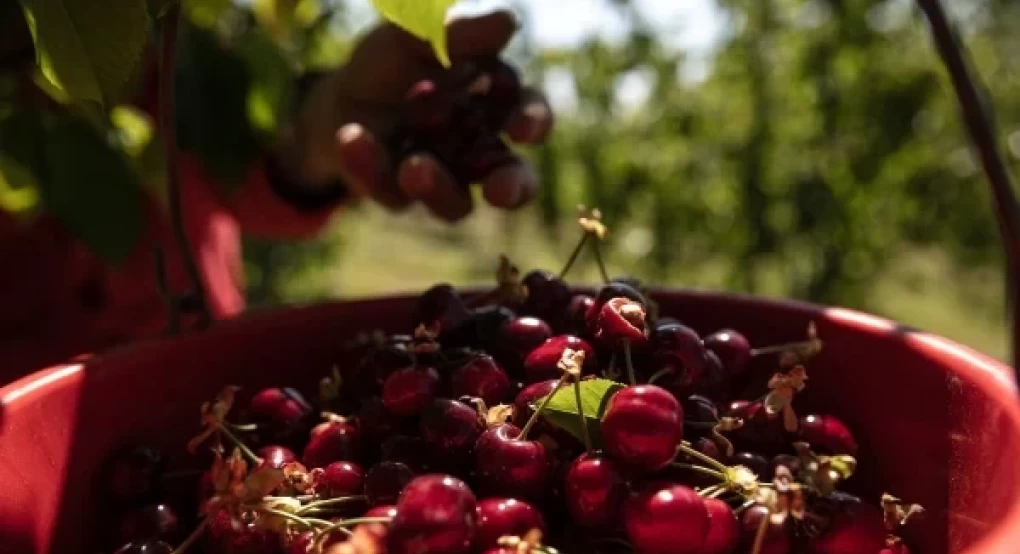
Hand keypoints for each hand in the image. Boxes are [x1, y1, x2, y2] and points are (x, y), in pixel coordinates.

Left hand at [290, 9, 552, 221]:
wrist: (338, 95)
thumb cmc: (392, 61)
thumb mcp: (416, 36)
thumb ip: (460, 33)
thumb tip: (507, 22)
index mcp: (495, 108)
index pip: (528, 115)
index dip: (533, 122)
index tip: (522, 129)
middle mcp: (478, 153)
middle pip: (512, 180)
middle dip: (512, 187)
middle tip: (501, 191)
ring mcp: (441, 180)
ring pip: (456, 205)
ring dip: (438, 188)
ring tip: (414, 167)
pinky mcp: (398, 195)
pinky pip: (390, 193)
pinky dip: (370, 167)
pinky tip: (353, 137)